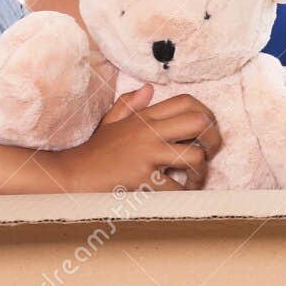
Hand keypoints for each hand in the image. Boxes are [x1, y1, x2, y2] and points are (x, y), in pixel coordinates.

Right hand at [43, 85, 221, 191]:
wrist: (70, 176)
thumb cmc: (94, 153)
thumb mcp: (109, 123)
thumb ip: (128, 105)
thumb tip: (148, 89)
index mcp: (144, 118)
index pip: (187, 102)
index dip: (206, 114)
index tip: (207, 132)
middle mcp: (149, 132)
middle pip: (199, 122)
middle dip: (214, 140)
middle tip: (210, 154)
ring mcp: (147, 154)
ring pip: (195, 156)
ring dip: (201, 172)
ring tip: (194, 180)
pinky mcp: (143, 179)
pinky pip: (177, 187)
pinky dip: (183, 194)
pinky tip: (179, 195)